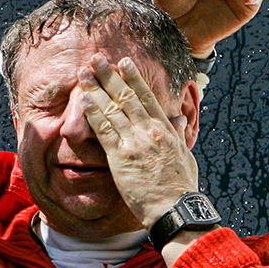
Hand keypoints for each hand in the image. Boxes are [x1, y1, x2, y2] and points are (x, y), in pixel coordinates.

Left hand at [76, 54, 198, 231]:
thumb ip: (179, 136)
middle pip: (126, 96)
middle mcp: (149, 130)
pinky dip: (92, 112)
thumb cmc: (181, 186)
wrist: (175, 209)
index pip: (147, 97)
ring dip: (97, 88)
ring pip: (112, 108)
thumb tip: (180, 121)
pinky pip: (103, 129)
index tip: (124, 63)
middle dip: (110, 75)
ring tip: (84, 72)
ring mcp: (134, 142)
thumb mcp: (185, 156)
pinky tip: (83, 99)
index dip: (133, 78)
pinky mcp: (120, 157)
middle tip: (97, 58)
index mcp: (165, 129)